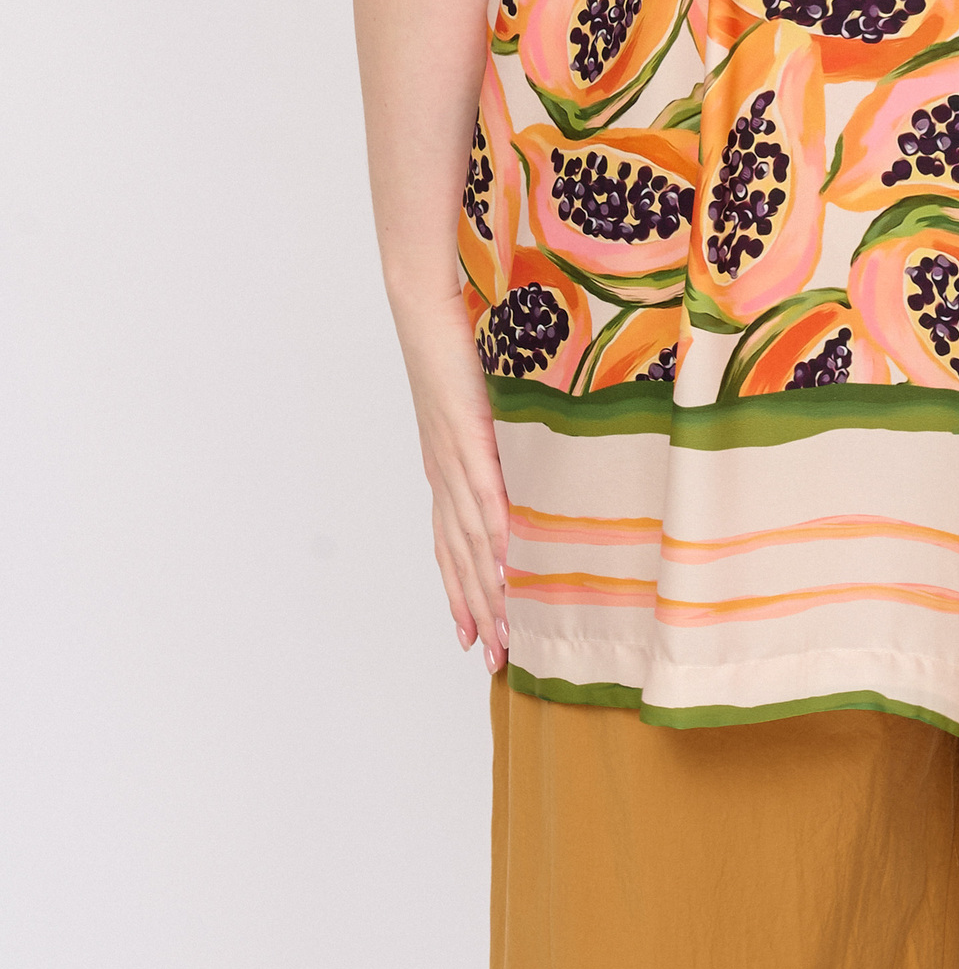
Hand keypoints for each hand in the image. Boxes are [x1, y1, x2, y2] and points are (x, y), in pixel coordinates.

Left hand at [396, 290, 510, 672]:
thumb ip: (495, 436)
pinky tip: (507, 565)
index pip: (449, 547)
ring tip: (505, 632)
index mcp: (444, 470)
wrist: (424, 307)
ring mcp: (452, 459)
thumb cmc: (452, 346)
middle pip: (458, 560)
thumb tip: (524, 455)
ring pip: (470, 542)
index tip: (474, 640)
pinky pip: (484, 495)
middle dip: (477, 613)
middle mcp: (442, 475)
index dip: (461, 595)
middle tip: (494, 661)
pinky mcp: (467, 436)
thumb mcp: (477, 403)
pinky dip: (494, 536)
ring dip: (488, 591)